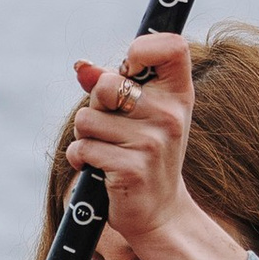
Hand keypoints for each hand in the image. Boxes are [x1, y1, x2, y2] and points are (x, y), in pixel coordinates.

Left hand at [65, 33, 246, 259]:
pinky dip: (80, 158)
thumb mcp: (139, 115)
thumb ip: (110, 84)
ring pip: (86, 119)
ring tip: (105, 151)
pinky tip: (98, 170)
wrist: (159, 213)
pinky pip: (83, 148)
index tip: (130, 67)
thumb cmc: (147, 155)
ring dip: (84, 136)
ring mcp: (153, 143)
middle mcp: (170, 115)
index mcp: (178, 94)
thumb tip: (80, 66)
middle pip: (106, 85)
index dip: (143, 47)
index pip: (171, 46)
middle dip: (95, 106)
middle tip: (110, 126)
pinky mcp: (131, 169)